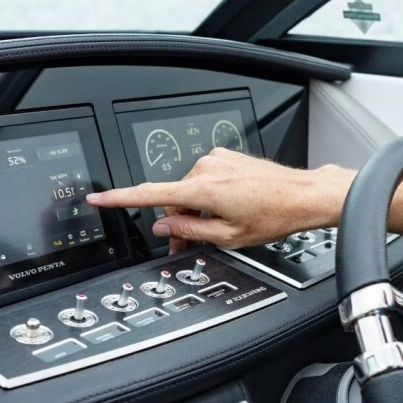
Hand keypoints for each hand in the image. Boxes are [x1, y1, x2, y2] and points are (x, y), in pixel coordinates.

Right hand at [85, 149, 352, 253]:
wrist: (305, 194)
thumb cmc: (275, 215)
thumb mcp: (229, 236)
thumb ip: (189, 231)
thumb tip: (164, 228)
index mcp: (203, 188)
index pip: (149, 194)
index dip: (119, 198)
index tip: (97, 198)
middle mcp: (206, 167)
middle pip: (174, 199)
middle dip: (178, 222)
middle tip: (188, 245)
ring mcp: (217, 159)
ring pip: (190, 191)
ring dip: (195, 210)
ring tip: (218, 228)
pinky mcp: (227, 157)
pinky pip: (205, 180)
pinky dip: (208, 197)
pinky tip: (228, 209)